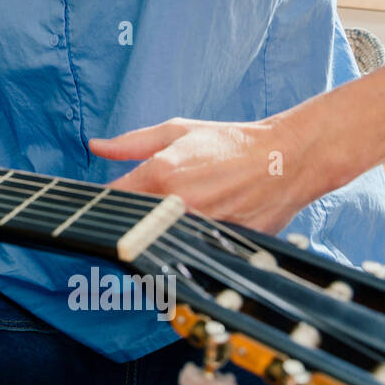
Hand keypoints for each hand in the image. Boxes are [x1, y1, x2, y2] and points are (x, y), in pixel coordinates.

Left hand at [89, 115, 319, 234]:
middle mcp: (177, 205)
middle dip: (129, 221)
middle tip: (137, 214)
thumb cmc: (232, 143)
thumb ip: (131, 143)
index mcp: (161, 174)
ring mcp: (200, 229)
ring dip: (156, 236)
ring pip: (160, 243)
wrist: (288, 158)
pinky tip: (191, 233)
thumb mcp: (176, 131)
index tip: (101, 204)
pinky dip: (185, 246)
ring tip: (169, 222)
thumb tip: (95, 146)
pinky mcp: (221, 246)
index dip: (102, 203)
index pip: (112, 198)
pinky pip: (191, 252)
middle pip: (133, 225)